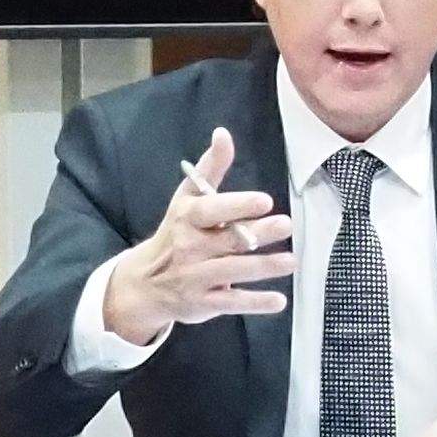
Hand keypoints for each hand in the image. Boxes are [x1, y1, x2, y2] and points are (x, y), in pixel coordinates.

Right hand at [95, 131, 296, 346]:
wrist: (145, 283)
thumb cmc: (176, 233)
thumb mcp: (186, 199)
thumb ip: (209, 168)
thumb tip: (223, 133)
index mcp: (187, 218)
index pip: (212, 210)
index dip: (237, 205)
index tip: (264, 201)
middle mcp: (190, 247)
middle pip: (229, 240)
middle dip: (258, 233)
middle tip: (286, 225)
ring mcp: (197, 277)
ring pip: (234, 271)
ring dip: (264, 267)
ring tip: (291, 261)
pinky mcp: (205, 302)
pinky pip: (233, 302)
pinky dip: (256, 303)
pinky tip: (279, 301)